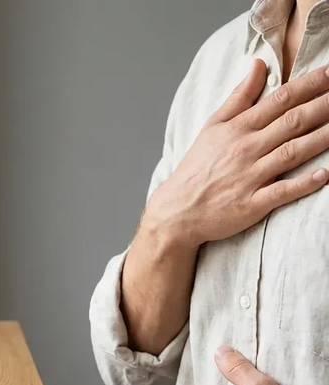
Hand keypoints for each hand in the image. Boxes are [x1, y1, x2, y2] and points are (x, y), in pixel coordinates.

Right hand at [143, 60, 328, 250]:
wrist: (177, 211)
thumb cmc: (196, 169)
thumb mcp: (212, 127)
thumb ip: (239, 97)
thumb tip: (258, 66)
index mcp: (238, 129)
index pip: (280, 100)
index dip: (309, 85)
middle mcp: (246, 149)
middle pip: (293, 122)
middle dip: (325, 105)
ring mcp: (250, 177)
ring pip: (293, 152)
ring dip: (323, 137)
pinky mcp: (252, 204)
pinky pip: (282, 192)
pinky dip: (303, 184)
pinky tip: (324, 175)